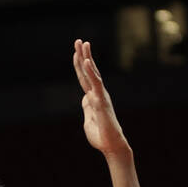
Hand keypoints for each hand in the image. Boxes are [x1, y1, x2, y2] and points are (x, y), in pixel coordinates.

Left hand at [74, 39, 129, 155]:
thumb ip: (87, 108)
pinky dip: (91, 72)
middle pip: (89, 71)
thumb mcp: (89, 119)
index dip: (80, 65)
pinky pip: (96, 83)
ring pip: (93, 73)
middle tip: (79, 41)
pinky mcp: (101, 101)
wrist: (111, 145)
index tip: (76, 53)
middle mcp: (98, 93)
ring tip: (83, 43)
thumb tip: (85, 99)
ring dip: (87, 57)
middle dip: (83, 55)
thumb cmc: (101, 135)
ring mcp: (100, 96)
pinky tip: (87, 61)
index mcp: (93, 98)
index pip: (85, 78)